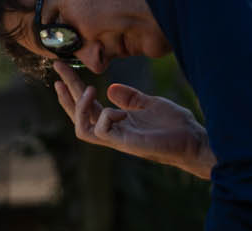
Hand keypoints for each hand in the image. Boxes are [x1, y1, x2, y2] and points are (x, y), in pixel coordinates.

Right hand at [52, 61, 213, 178]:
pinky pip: (103, 131)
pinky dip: (107, 116)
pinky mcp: (126, 143)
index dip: (73, 91)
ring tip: (89, 89)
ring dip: (80, 108)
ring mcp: (117, 139)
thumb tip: (111, 88)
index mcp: (116, 122)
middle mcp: (112, 132)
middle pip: (78, 115)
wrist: (193, 141)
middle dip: (67, 92)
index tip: (63, 71)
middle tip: (58, 67)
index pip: (87, 107)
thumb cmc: (175, 126)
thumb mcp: (150, 104)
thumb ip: (130, 98)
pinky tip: (120, 111)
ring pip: (82, 129)